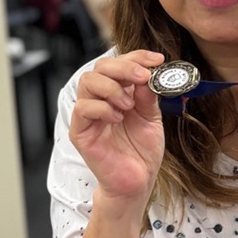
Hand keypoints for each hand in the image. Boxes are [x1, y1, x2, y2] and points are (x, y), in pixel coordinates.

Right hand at [69, 50, 165, 200]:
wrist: (138, 181)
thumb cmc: (142, 151)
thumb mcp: (152, 118)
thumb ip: (147, 96)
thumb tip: (148, 74)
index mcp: (119, 92)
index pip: (120, 63)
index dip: (137, 56)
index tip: (157, 60)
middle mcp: (101, 99)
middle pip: (100, 67)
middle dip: (124, 67)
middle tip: (142, 77)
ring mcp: (89, 115)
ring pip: (88, 82)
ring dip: (112, 88)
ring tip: (128, 105)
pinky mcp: (81, 131)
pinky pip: (83, 108)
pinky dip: (102, 108)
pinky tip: (118, 118)